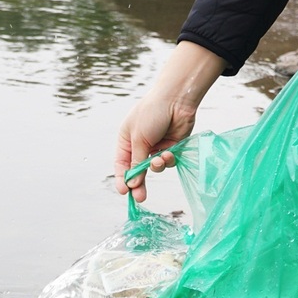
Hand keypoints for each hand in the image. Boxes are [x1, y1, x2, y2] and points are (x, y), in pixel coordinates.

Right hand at [114, 42, 225, 201]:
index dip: (122, 179)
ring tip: (160, 159)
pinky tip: (169, 153)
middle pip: (138, 170)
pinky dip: (168, 160)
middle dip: (139, 183)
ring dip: (156, 166)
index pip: (122, 165)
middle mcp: (141, 145)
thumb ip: (136, 161)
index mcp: (126, 140)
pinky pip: (168, 162)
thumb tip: (132, 182)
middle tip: (140, 197)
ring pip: (154, 168)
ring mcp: (157, 147)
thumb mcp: (139, 138)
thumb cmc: (152, 114)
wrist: (176, 100)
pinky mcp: (172, 147)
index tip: (124, 192)